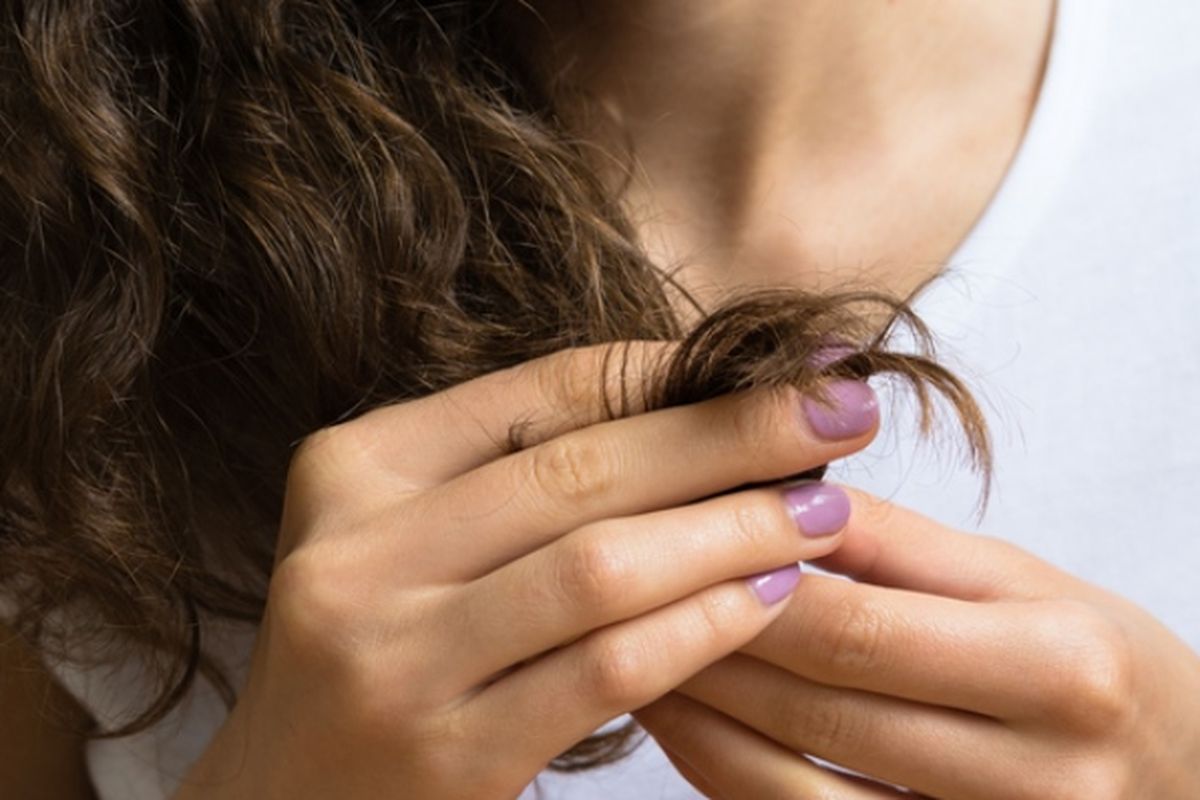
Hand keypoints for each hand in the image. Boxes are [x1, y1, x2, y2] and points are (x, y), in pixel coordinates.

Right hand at [174, 343, 878, 798]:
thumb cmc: (377, 652)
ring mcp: (390, 657)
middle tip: (840, 411)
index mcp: (351, 470)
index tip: (787, 360)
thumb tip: (697, 404)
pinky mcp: (444, 752)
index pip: (542, 393)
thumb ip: (517, 475)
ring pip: (600, 565)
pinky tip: (768, 598)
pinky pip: (605, 668)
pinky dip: (700, 625)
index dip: (677, 372)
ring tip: (822, 510)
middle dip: (731, 435)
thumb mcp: (410, 538)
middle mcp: (355, 552)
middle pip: (582, 469)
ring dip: (731, 531)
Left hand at [637, 490, 1199, 798]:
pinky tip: (681, 720)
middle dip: (700, 643)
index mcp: (1061, 667)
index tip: (659, 537)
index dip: (742, 585)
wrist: (1184, 780)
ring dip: (693, 715)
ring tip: (624, 651)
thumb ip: (898, 543)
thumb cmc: (1098, 665)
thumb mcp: (1028, 583)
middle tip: (615, 592)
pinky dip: (725, 773)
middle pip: (817, 705)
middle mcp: (1037, 775)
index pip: (856, 624)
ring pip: (790, 785)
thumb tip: (774, 491)